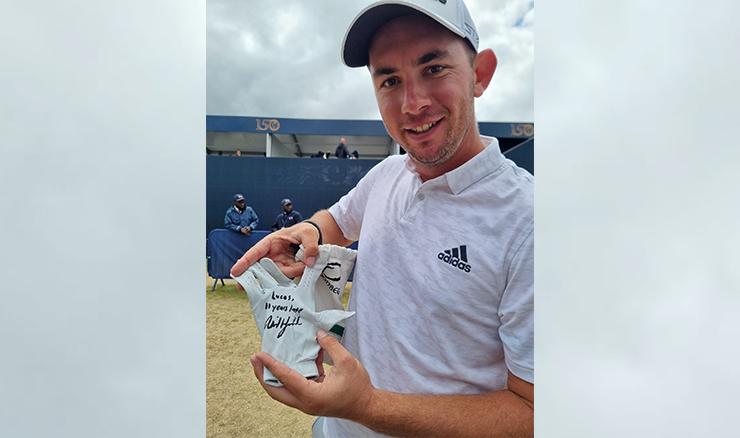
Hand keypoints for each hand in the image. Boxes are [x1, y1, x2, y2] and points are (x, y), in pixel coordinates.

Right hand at [231, 222, 320, 282]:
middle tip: (241, 287)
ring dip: (289, 272)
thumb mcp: (309, 233)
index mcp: (271, 242)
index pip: (255, 252)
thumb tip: (308, 262)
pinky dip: (295, 274)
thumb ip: (310, 246)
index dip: (245, 262)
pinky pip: (287, 276)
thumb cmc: (305, 231)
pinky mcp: (285, 269)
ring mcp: (278, 263)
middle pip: (258, 267)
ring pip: (275, 274)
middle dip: (251, 276)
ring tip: (303, 265)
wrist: (313, 238)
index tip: (235, 271)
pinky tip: (303, 268)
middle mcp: (271, 254)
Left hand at [250, 330, 375, 420]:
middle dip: (262, 375)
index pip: (286, 378)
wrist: (366, 406)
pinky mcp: (310, 399)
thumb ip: (331, 346)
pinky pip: (293, 387)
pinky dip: (287, 375)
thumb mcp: (347, 363)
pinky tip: (288, 360)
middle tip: (255, 359)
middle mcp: (305, 402)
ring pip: (282, 391)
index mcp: (311, 396)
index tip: (259, 355)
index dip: (271, 365)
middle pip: (275, 391)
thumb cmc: (358, 388)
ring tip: (263, 361)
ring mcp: (307, 402)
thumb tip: (318, 334)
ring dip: (272, 376)